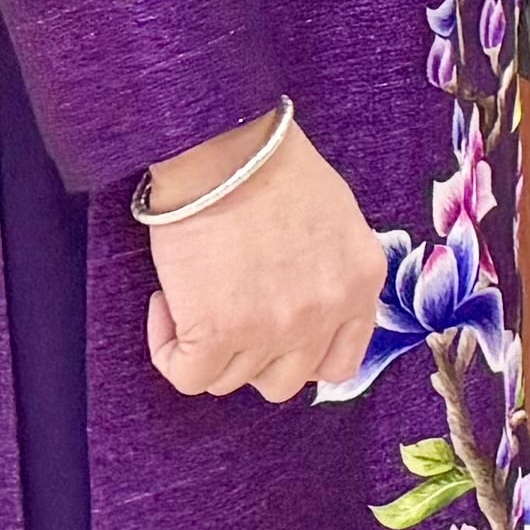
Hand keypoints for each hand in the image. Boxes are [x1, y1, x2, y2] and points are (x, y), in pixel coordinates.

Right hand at [138, 109, 384, 403]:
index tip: (271, 334)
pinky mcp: (220, 333)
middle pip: (283, 381)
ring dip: (207, 346)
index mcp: (360, 283)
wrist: (227, 147)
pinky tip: (168, 304)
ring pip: (232, 380)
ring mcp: (275, 329)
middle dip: (252, 356)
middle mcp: (325, 314)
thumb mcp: (336, 219)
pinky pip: (188, 376)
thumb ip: (330, 272)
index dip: (299, 355)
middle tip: (228, 314)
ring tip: (195, 294)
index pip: (340, 363)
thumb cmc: (273, 166)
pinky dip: (169, 348)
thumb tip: (301, 305)